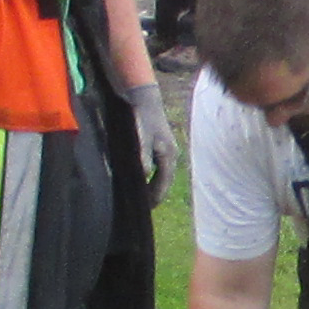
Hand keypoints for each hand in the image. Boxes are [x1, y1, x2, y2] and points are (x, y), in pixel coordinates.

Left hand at [128, 78, 172, 199]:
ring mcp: (165, 152)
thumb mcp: (141, 138)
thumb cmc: (142, 118)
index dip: (153, 198)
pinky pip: (155, 168)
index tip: (145, 210)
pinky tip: (138, 180)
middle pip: (162, 182)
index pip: (163, 185)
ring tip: (139, 197)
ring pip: (159, 176)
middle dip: (152, 195)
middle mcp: (170, 156)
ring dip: (150, 186)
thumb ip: (142, 157)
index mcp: (168, 156)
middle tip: (140, 208)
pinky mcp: (158, 148)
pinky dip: (148, 177)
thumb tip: (143, 176)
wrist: (143, 98)